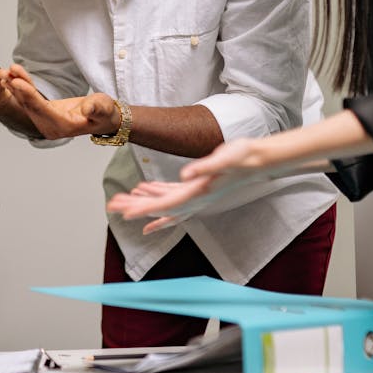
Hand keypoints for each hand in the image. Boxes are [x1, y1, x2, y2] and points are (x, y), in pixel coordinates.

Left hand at [7, 64, 117, 138]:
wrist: (104, 117)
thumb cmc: (105, 112)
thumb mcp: (103, 108)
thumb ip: (96, 109)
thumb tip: (87, 109)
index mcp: (63, 127)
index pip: (41, 109)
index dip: (29, 95)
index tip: (17, 81)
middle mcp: (50, 127)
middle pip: (29, 106)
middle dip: (17, 88)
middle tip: (4, 72)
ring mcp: (45, 121)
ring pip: (26, 102)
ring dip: (15, 86)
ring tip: (4, 71)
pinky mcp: (43, 113)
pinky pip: (30, 100)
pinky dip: (21, 88)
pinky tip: (11, 76)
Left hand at [106, 138, 264, 232]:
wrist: (260, 160)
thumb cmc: (244, 158)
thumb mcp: (225, 159)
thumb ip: (205, 168)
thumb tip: (186, 176)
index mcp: (198, 193)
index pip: (165, 205)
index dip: (143, 210)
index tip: (125, 214)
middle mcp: (195, 199)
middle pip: (159, 207)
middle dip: (135, 207)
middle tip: (112, 206)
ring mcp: (197, 195)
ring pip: (163, 202)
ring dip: (142, 201)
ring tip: (122, 200)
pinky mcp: (198, 186)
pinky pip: (173, 194)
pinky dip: (157, 193)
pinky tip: (145, 189)